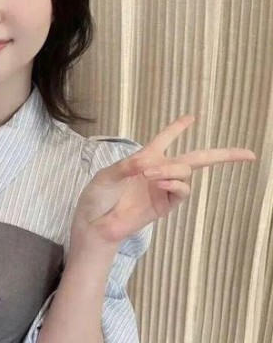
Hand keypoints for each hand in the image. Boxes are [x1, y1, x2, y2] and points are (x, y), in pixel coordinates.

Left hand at [71, 115, 257, 245]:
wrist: (94, 225)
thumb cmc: (96, 198)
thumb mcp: (106, 177)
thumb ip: (126, 167)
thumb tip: (148, 162)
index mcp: (143, 159)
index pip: (164, 139)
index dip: (177, 128)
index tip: (192, 117)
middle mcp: (158, 172)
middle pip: (195, 159)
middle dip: (222, 155)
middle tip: (248, 154)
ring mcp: (163, 189)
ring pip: (186, 173)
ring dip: (173, 170)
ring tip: (150, 175)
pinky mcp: (164, 206)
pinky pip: (182, 191)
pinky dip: (176, 184)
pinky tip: (161, 183)